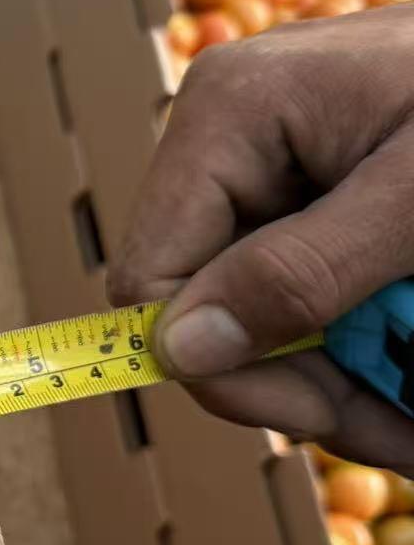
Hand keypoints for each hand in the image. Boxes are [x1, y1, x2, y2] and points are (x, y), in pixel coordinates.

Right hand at [108, 5, 413, 472]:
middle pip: (218, 301)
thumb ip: (302, 273)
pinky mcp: (327, 183)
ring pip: (274, 306)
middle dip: (311, 380)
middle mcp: (232, 136)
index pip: (155, 272)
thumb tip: (179, 351)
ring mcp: (278, 159)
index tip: (327, 414)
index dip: (224, 362)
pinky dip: (373, 331)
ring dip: (352, 371)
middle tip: (404, 430)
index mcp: (227, 114)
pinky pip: (320, 280)